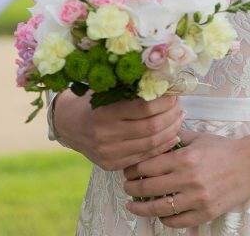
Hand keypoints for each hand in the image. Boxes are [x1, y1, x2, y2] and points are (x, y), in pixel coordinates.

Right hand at [53, 90, 183, 170]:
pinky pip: (144, 157)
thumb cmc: (93, 101)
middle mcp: (106, 134)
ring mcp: (109, 152)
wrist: (69, 125)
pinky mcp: (111, 165)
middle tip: (180, 105)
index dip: (164, 101)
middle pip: (151, 127)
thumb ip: (132, 89)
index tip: (174, 92)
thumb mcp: (108, 89)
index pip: (144, 107)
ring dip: (171, 131)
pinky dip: (162, 146)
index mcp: (105, 111)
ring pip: (151, 144)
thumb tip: (164, 83)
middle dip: (171, 115)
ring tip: (179, 118)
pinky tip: (172, 135)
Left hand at [123, 129, 249, 228]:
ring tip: (133, 206)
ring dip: (142, 208)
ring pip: (160, 209)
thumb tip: (156, 136)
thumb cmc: (223, 148)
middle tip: (126, 187)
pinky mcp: (205, 213)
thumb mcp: (198, 137)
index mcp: (184, 158)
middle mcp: (188, 180)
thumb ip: (176, 137)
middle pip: (149, 188)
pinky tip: (160, 215)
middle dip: (132, 188)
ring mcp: (197, 199)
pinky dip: (165, 219)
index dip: (133, 169)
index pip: (148, 166)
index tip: (127, 170)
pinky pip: (178, 221)